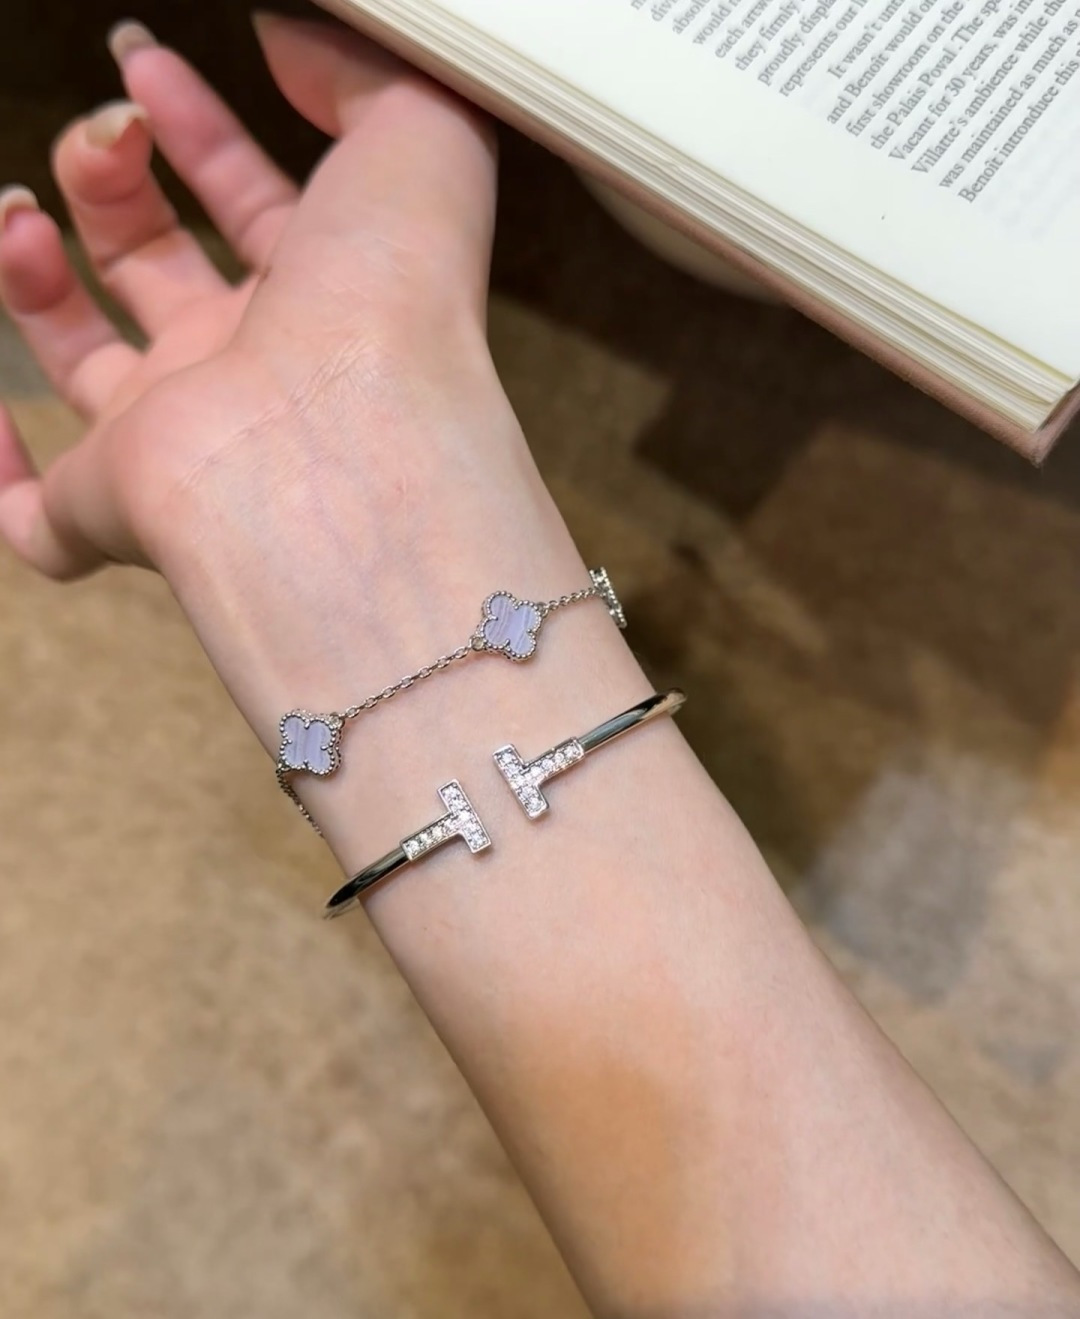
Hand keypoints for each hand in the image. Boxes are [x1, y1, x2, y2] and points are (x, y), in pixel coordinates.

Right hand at [0, 15, 508, 583]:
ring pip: (90, 372)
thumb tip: (289, 35)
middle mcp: (250, 373)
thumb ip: (359, 70)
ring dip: (35, 275)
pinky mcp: (104, 511)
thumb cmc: (394, 302)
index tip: (144, 61)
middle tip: (101, 136)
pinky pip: (37, 517)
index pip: (252, 206)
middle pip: (162, 274)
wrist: (339, 448)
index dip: (199, 130)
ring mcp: (176, 446)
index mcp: (324, 300)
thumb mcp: (415, 133)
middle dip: (111, 182)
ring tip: (21, 213)